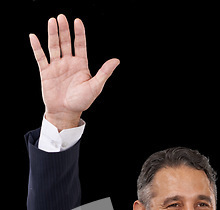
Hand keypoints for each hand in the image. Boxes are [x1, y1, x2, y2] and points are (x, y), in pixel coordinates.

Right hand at [29, 14, 119, 130]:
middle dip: (64, 30)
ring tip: (52, 21)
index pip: (80, 45)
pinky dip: (36, 47)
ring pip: (54, 46)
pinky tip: (33, 37)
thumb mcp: (95, 87)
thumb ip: (104, 73)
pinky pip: (40, 57)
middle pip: (65, 42)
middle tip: (61, 17)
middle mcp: (68, 62)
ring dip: (53, 34)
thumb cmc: (81, 101)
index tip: (77, 21)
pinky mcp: (46, 72)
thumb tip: (116, 60)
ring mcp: (57, 66)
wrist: (65, 113)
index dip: (79, 33)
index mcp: (81, 64)